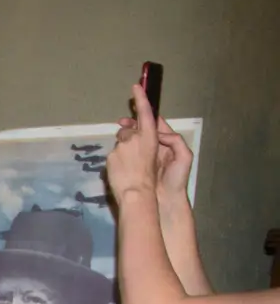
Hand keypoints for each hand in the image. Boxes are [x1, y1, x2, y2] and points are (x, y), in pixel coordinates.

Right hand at [109, 85, 193, 199]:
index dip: (146, 113)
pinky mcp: (136, 166)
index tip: (136, 103)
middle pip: (142, 130)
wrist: (167, 200)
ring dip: (126, 134)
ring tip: (119, 132)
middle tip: (120, 121)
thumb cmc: (176, 179)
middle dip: (132, 123)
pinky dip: (123, 147)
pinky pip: (128, 152)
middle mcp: (155, 147)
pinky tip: (118, 146)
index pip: (155, 124)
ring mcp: (145, 156)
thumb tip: (160, 134)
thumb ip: (175, 141)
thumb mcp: (183, 157)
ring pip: (134, 140)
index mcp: (166, 142)